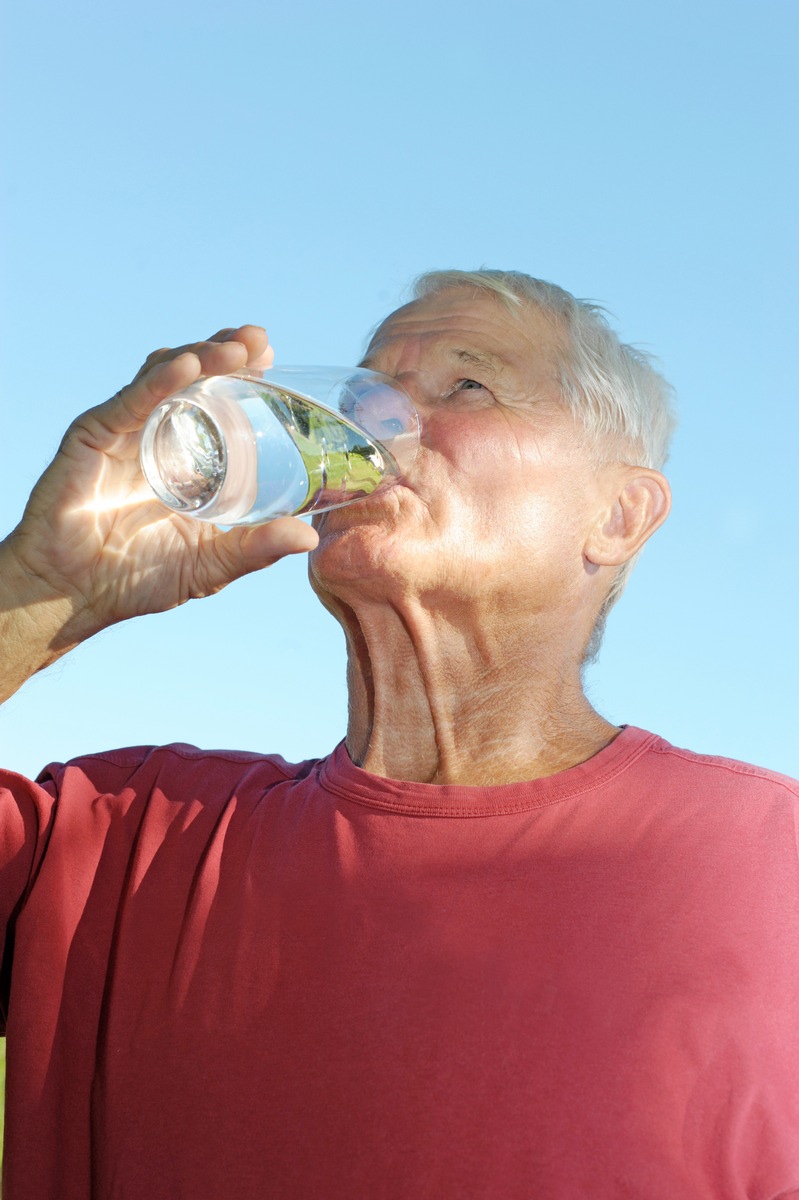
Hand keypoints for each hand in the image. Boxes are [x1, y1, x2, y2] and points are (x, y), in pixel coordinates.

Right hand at [3, 326, 318, 644]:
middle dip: (227, 353)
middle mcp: (157, 436)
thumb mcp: (210, 564)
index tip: (272, 359)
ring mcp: (125, 432)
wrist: (75, 594)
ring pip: (163, 378)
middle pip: (193, 379)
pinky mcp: (94, 437)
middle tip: (259, 340)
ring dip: (201, 357)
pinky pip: (130, 401)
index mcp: (186, 458)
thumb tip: (309, 539)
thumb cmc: (138, 579)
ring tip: (236, 348)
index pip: (217, 403)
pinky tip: (186, 366)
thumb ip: (255, 549)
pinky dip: (159, 381)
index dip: (243, 376)